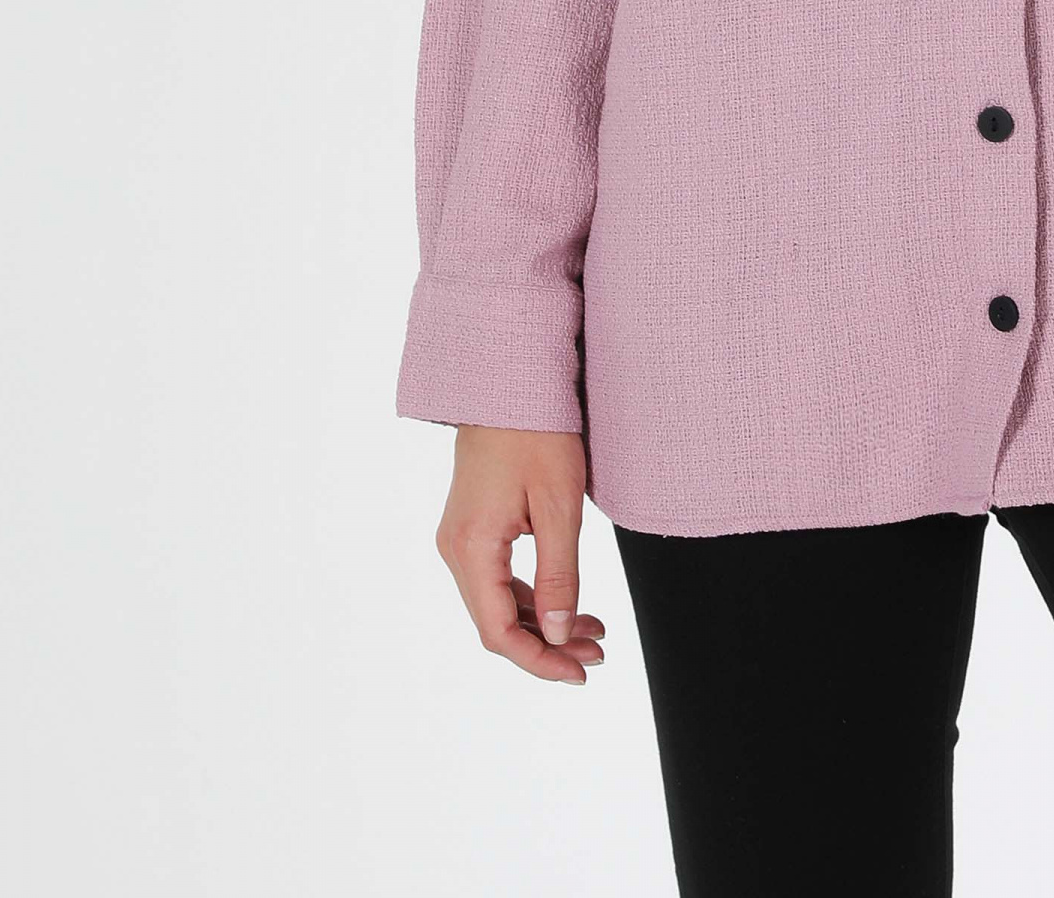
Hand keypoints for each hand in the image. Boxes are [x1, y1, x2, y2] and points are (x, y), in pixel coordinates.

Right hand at [433, 425, 607, 681]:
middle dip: (547, 646)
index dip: (540, 661)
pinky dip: (532, 597)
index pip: (499, 632)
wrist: (508, 380)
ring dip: (543, 624)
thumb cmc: (537, 431)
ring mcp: (461, 538)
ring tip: (594, 633)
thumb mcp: (559, 505)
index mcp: (471, 547)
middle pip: (496, 624)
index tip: (580, 673)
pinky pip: (497, 578)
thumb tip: (559, 634)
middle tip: (598, 655)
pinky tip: (568, 603)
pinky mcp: (473, 527)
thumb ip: (558, 575)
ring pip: (497, 604)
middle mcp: (455, 548)